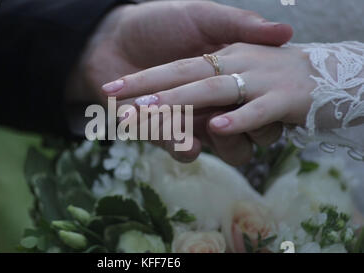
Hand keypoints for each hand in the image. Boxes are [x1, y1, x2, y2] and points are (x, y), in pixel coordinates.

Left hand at [68, 0, 292, 162]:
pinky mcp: (166, 132)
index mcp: (229, 75)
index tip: (278, 99)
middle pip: (248, 129)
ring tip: (198, 125)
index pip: (259, 95)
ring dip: (220, 141)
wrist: (108, 38)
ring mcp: (193, 118)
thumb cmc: (157, 22)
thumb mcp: (203, 16)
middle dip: (242, 127)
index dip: (266, 102)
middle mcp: (216, 101)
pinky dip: (186, 146)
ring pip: (224, 146)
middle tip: (226, 118)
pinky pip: (184, 148)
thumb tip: (286, 32)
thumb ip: (239, 24)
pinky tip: (187, 141)